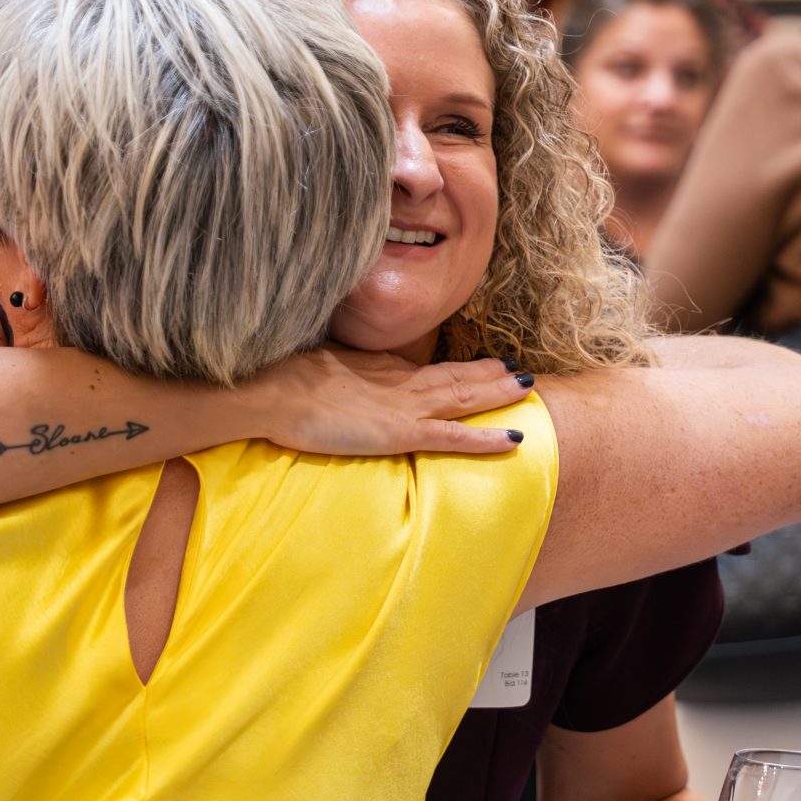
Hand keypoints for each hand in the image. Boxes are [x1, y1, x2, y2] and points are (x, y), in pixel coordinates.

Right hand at [250, 349, 531, 456]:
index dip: (463, 365)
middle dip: (490, 374)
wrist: (272, 391)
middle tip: (520, 372)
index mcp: (383, 368)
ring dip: (498, 394)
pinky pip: (453, 436)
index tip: (487, 361)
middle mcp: (402, 382)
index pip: (432, 368)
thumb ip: (347, 374)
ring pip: (464, 398)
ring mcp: (405, 406)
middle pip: (457, 376)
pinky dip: (485, 438)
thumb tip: (349, 376)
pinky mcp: (400, 432)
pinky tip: (513, 439)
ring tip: (528, 388)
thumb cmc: (285, 381)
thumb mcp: (324, 369)